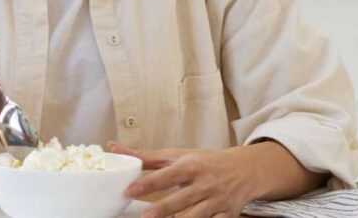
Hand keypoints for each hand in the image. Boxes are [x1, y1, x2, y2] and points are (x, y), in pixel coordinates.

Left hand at [110, 143, 256, 217]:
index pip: (166, 175)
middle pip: (182, 198)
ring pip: (198, 215)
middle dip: (164, 208)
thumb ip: (144, 156)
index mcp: (190, 166)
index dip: (148, 184)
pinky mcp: (227, 214)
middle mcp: (204, 183)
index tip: (130, 190)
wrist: (244, 169)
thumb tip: (113, 147)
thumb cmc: (204, 162)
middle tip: (145, 216)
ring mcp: (217, 201)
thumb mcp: (176, 155)